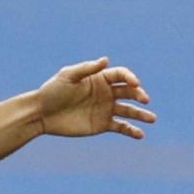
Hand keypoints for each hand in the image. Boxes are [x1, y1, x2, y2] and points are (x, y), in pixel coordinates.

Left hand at [37, 57, 156, 138]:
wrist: (41, 114)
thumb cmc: (52, 91)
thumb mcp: (67, 76)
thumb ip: (86, 69)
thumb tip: (105, 59)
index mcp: (100, 79)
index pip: (122, 75)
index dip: (130, 77)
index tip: (135, 83)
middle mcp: (106, 93)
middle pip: (129, 92)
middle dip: (139, 95)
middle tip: (144, 99)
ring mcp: (105, 109)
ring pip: (129, 111)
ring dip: (141, 114)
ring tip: (152, 119)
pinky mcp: (102, 124)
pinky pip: (121, 127)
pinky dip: (131, 131)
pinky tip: (140, 134)